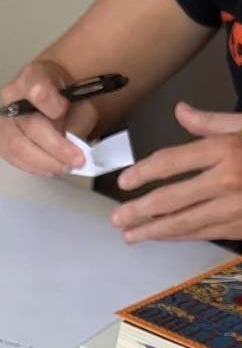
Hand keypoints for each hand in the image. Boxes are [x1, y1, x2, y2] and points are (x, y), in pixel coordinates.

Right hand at [0, 60, 98, 176]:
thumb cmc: (64, 97)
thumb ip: (78, 117)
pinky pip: (12, 157)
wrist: (46, 95)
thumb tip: (73, 144)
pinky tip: (49, 169)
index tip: (62, 111)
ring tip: (64, 167)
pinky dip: (33, 166)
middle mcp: (12, 96)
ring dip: (44, 162)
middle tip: (76, 161)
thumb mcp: (80, 98)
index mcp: (34, 76)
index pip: (35, 87)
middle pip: (29, 125)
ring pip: (17, 146)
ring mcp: (2, 118)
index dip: (47, 100)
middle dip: (55, 147)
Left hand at [112, 103, 241, 241]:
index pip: (172, 161)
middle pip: (171, 198)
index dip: (144, 173)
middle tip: (117, 219)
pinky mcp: (239, 225)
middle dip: (140, 211)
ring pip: (183, 222)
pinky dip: (178, 235)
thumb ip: (212, 122)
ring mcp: (233, 206)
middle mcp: (225, 179)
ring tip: (129, 235)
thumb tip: (180, 110)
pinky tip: (161, 236)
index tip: (125, 182)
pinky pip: (202, 232)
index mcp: (224, 149)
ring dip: (153, 231)